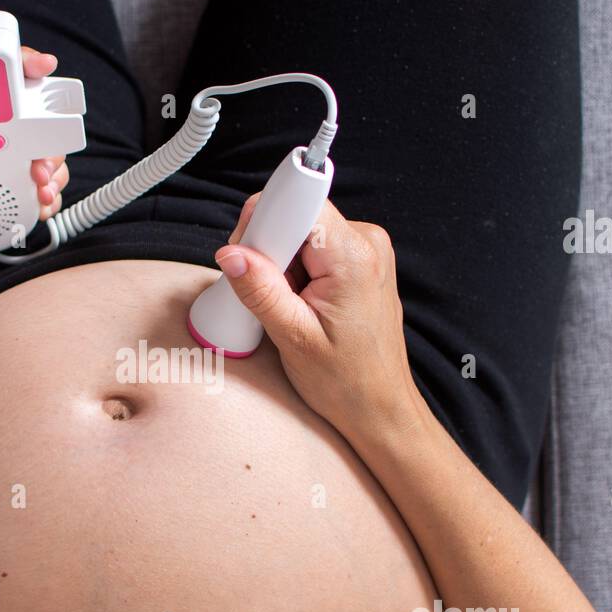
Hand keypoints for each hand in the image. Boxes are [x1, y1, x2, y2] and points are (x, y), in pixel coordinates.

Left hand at [0, 47, 72, 273]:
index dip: (16, 66)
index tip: (38, 69)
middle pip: (22, 118)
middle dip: (46, 130)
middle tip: (42, 156)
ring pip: (29, 155)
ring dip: (47, 167)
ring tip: (41, 185)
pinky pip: (20, 191)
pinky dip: (38, 196)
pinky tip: (39, 204)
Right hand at [212, 198, 423, 436]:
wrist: (380, 407)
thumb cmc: (346, 382)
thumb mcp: (294, 338)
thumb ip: (260, 290)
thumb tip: (231, 254)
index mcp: (353, 257)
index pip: (298, 204)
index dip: (265, 224)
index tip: (251, 255)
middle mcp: (366, 243)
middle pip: (296, 218)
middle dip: (271, 251)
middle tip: (273, 298)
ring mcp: (365, 250)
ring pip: (301, 234)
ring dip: (283, 266)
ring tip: (292, 308)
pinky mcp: (359, 261)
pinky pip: (314, 248)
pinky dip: (297, 272)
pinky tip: (301, 304)